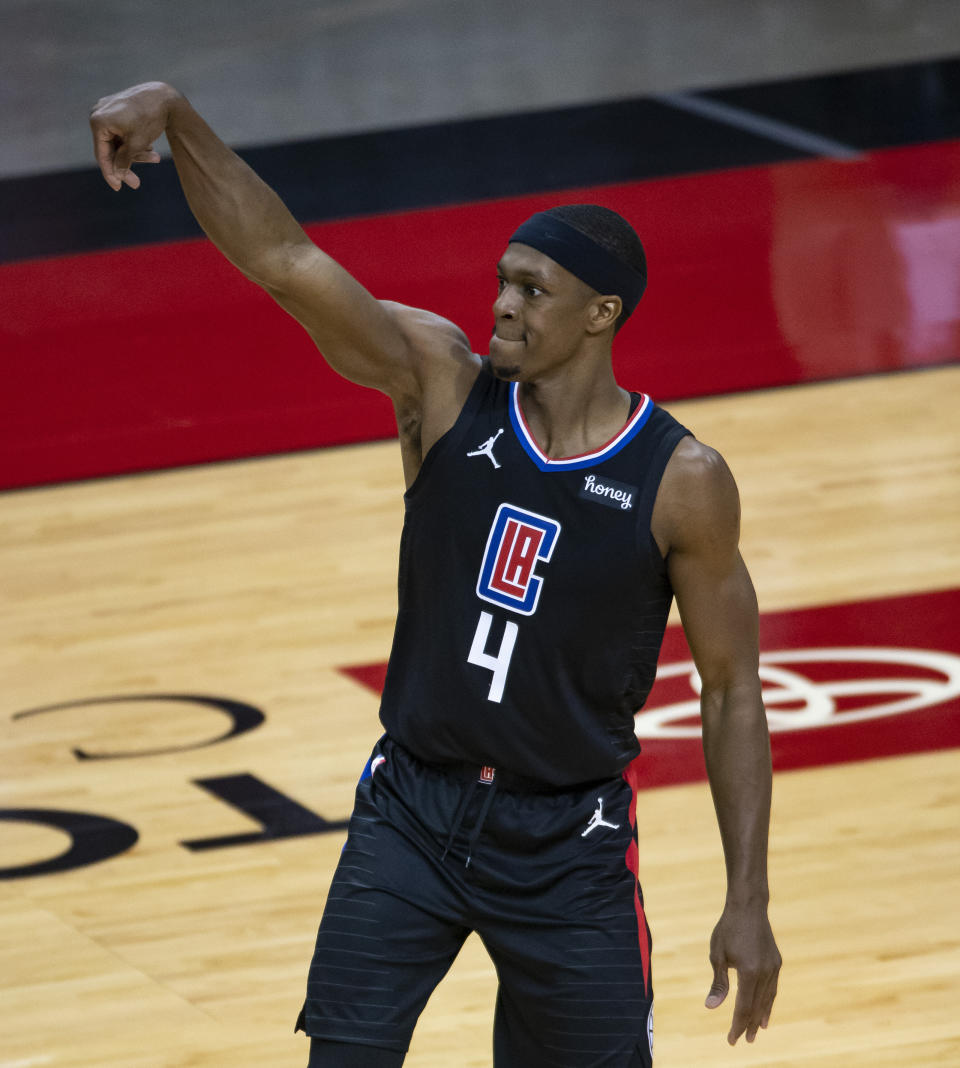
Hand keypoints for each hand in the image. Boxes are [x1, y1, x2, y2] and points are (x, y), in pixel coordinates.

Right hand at [89, 82, 178, 190]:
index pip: (102, 155)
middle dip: (127, 164)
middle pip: (111, 149)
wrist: (164, 96)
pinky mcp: (117, 109)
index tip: (118, 188)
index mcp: (98, 121)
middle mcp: (98, 114)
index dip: (110, 174)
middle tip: (137, 184)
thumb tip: (117, 175)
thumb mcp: (136, 144)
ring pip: (119, 141)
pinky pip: (122, 132)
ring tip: (155, 157)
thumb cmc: (149, 118)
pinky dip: (135, 142)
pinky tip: (150, 146)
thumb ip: (124, 161)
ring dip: (136, 153)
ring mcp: (107, 110)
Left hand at [705, 903, 780, 1044]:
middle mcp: (765, 973)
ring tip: (758, 1029)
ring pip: (768, 998)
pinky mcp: (776, 961)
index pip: (743, 1007)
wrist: (748, 906)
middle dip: (749, 1025)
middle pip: (757, 1007)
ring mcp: (773, 967)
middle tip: (745, 1040)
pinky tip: (765, 1006)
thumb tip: (711, 1008)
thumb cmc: (728, 929)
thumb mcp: (717, 955)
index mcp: (749, 972)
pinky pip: (772, 987)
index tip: (732, 1040)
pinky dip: (768, 1000)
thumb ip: (718, 983)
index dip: (737, 1025)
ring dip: (761, 1015)